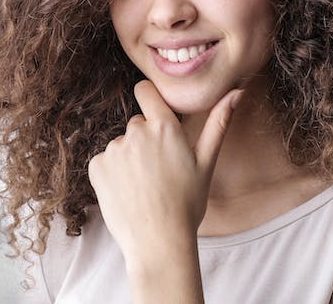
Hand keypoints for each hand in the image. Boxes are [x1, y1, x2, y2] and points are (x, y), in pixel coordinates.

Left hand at [87, 80, 242, 266]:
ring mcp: (114, 149)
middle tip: (160, 170)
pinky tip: (129, 192)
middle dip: (146, 140)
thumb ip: (218, 123)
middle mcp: (135, 132)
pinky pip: (106, 161)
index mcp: (164, 127)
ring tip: (145, 186)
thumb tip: (236, 92)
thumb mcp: (206, 163)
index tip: (154, 113)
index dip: (149, 98)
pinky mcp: (97, 167)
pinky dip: (114, 174)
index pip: (145, 90)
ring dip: (130, 158)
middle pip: (137, 124)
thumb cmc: (187, 204)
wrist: (158, 242)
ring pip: (122, 145)